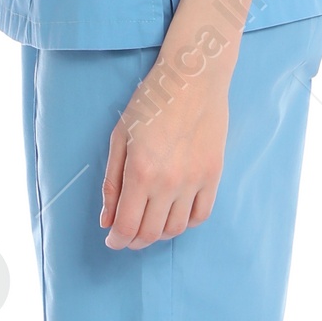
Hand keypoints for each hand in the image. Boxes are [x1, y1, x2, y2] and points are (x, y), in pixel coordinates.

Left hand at [100, 56, 227, 247]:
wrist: (193, 79)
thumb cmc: (150, 102)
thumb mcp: (119, 138)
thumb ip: (111, 183)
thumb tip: (107, 220)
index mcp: (140, 172)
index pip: (127, 226)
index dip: (117, 240)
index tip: (112, 241)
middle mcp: (169, 183)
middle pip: (150, 233)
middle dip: (134, 241)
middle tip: (127, 236)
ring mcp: (195, 181)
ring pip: (176, 228)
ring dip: (159, 234)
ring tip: (149, 224)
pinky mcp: (213, 175)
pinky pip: (201, 215)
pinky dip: (186, 223)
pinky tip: (174, 214)